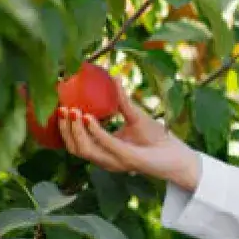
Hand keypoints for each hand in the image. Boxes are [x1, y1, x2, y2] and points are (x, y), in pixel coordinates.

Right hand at [57, 84, 201, 189]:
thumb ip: (121, 101)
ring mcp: (116, 161)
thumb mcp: (135, 115)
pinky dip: (96, 131)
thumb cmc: (157, 138)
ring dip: (76, 130)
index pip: (76, 143)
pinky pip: (107, 145)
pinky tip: (89, 118)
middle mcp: (106, 158)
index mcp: (104, 150)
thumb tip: (114, 77)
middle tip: (63, 108)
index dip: (65, 127)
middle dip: (65, 129)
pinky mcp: (128, 159)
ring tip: (73, 110)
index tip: (60, 107)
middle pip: (75, 148)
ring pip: (85, 150)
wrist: (178, 154)